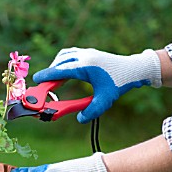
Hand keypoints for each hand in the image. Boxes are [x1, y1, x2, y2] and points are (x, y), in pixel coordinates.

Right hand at [33, 48, 161, 122]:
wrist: (135, 68)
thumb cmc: (120, 82)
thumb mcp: (106, 100)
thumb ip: (91, 111)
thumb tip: (79, 119)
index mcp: (85, 66)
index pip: (60, 70)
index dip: (46, 76)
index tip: (36, 80)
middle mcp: (84, 56)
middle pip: (59, 63)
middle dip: (49, 74)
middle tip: (43, 86)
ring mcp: (86, 52)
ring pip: (64, 56)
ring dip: (56, 66)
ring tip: (53, 80)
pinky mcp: (89, 52)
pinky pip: (70, 54)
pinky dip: (63, 62)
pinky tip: (64, 72)